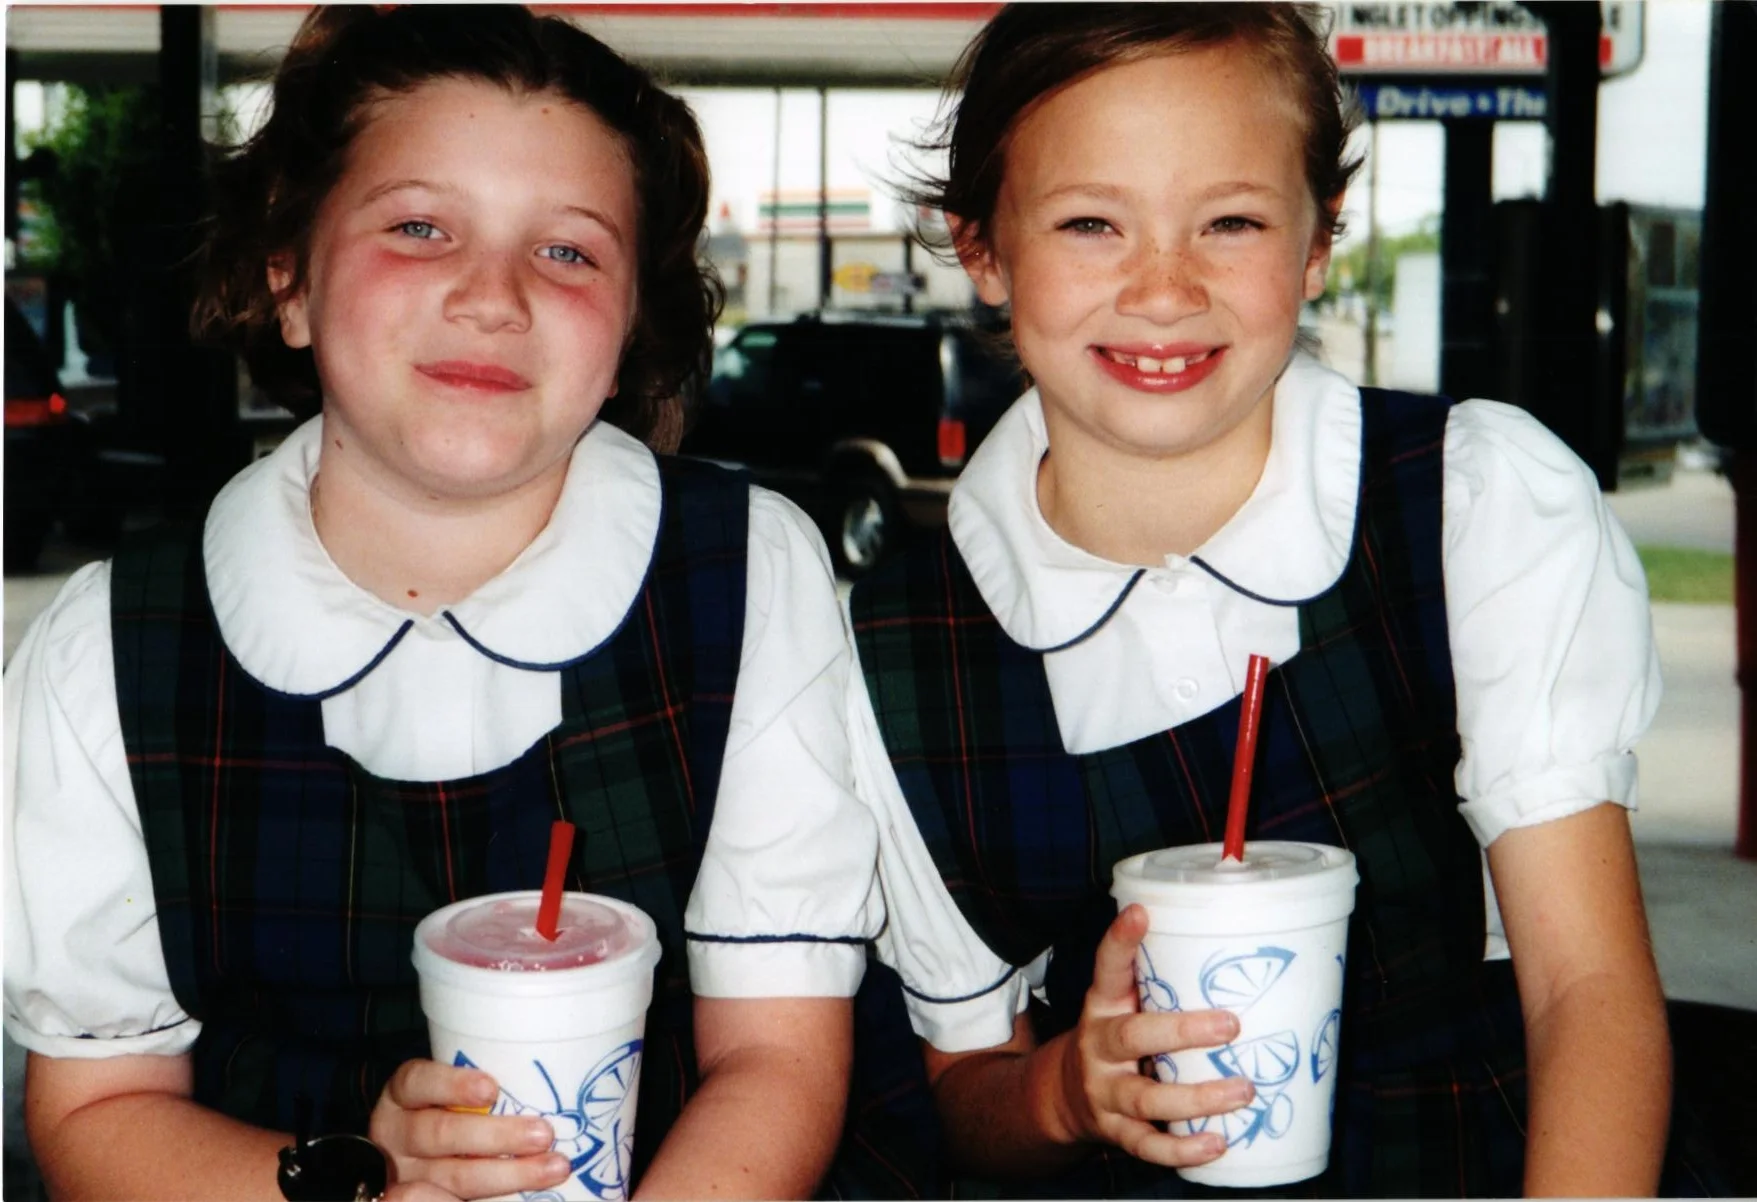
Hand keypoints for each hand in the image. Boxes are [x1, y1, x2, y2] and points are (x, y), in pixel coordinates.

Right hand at [369, 1059, 571, 1199]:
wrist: (429, 1158)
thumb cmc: (459, 1110)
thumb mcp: (457, 1091)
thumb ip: (488, 1087)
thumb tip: (548, 1079)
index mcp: (403, 1095)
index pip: (417, 1082)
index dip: (451, 1085)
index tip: (491, 1089)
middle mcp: (395, 1134)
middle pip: (438, 1133)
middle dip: (495, 1136)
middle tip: (543, 1134)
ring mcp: (405, 1174)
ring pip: (451, 1177)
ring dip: (507, 1174)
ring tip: (551, 1168)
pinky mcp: (420, 1199)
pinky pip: (453, 1201)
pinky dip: (494, 1198)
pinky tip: (525, 1196)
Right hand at [1055, 904, 1253, 1166]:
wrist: (1066, 1093)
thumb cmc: (1117, 1036)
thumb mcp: (1124, 1001)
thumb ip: (1161, 978)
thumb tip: (1237, 942)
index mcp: (1103, 1005)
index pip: (1106, 968)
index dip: (1120, 941)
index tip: (1140, 913)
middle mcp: (1099, 1047)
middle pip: (1132, 1037)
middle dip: (1182, 1032)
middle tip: (1231, 1024)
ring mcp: (1104, 1092)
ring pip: (1146, 1098)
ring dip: (1196, 1097)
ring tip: (1242, 1091)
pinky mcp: (1115, 1131)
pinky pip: (1147, 1144)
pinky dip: (1181, 1149)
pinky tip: (1216, 1143)